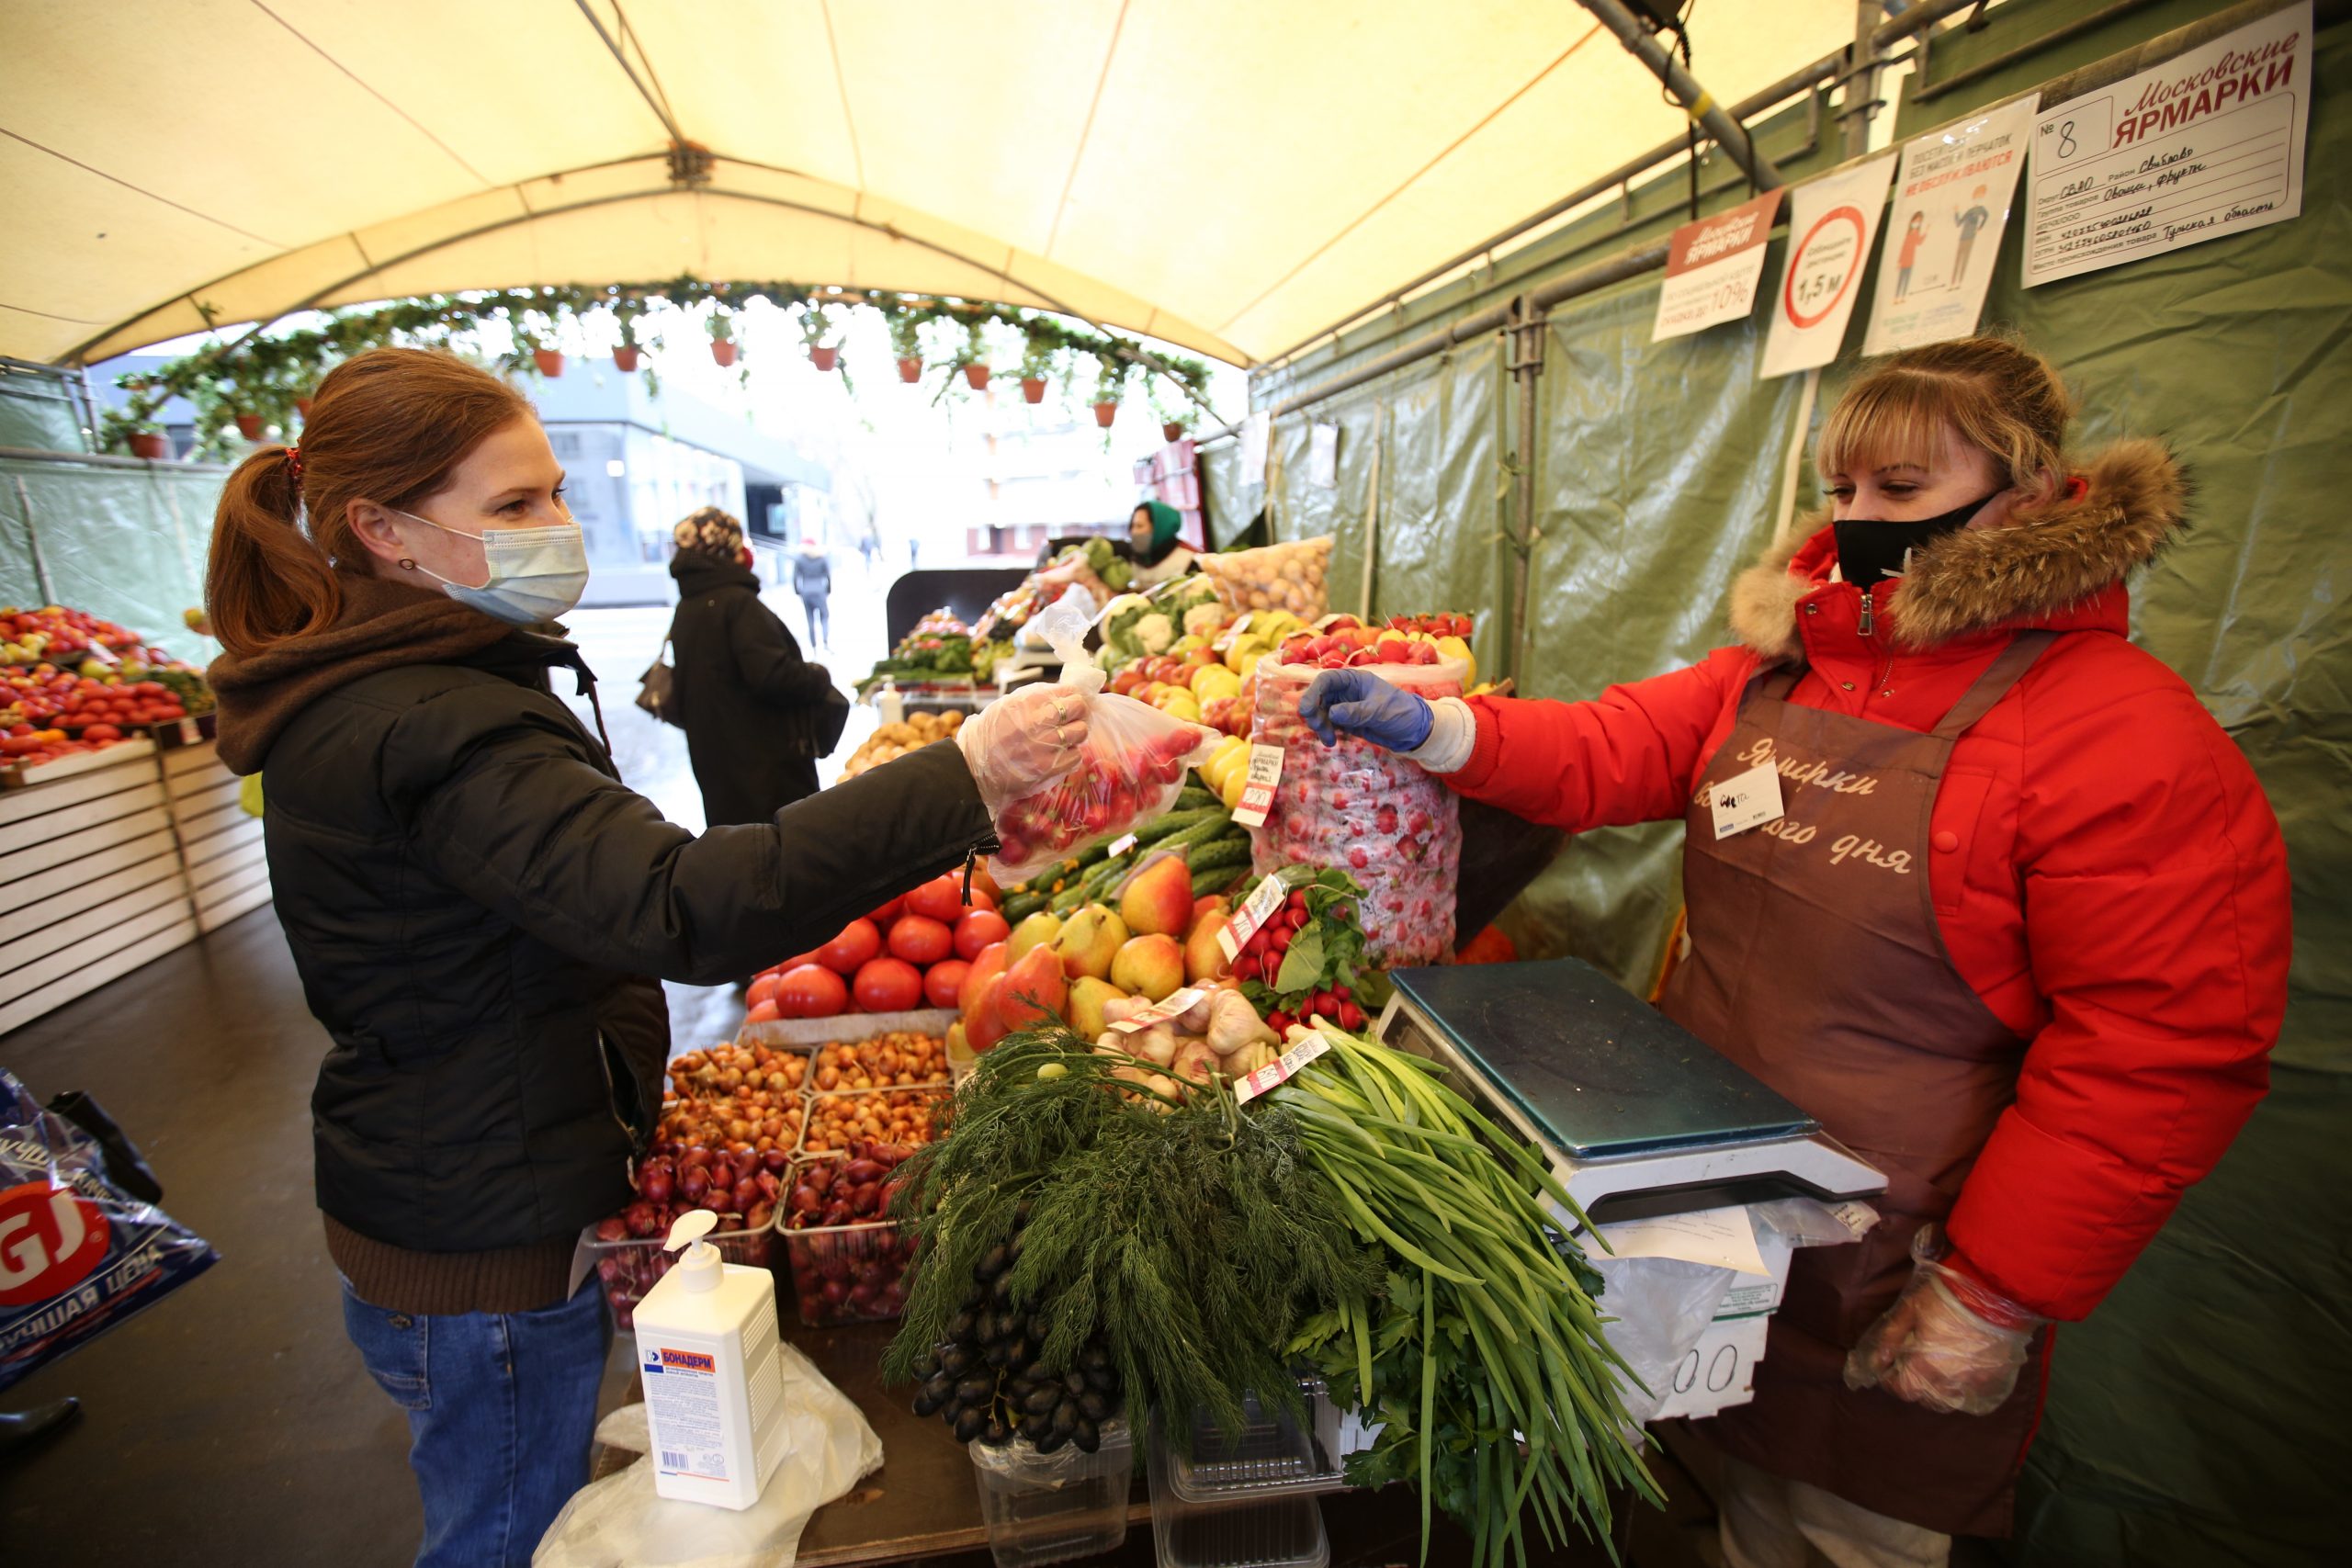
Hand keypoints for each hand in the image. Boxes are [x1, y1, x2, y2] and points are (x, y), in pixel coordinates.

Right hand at [956, 683, 1089, 808]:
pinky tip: (1060, 754)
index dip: (1073, 694)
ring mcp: (1044, 746)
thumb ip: (1033, 698)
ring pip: (1080, 732)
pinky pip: (1075, 756)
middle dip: (1080, 710)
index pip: (1066, 691)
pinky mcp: (1048, 768)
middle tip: (1075, 716)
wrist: (973, 768)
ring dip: (1076, 733)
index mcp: (1025, 703)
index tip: (1073, 699)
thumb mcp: (1005, 706)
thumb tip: (1063, 693)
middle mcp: (1036, 722)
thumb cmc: (988, 735)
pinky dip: (1071, 755)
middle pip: (1078, 708)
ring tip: (1066, 736)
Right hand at [1299, 669, 1433, 751]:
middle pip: (1319, 697)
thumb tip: (1331, 713)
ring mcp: (1345, 707)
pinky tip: (1331, 742)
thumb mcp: (1379, 711)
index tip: (1306, 709)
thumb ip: (1355, 712)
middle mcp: (1346, 692)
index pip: (1327, 680)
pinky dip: (1326, 733)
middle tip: (1317, 727)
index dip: (1313, 692)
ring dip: (1320, 725)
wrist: (1413, 731)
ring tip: (1329, 740)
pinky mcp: (1346, 722)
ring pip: (1321, 713)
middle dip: (1314, 712)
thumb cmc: (1400, 712)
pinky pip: (1328, 725)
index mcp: (1354, 680)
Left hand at [1844, 1229, 2040, 1415]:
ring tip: (1935, 1370)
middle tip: (1911, 1366)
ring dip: (1939, 1389)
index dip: (1892, 1383)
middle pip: (1927, 1398)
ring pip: (1951, 1398)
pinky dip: (1962, 1385)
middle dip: (1915, 1386)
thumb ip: (1891, 1337)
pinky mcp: (1995, 1375)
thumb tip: (1878, 1360)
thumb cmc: (1945, 1296)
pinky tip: (1959, 1369)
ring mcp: (1976, 1380)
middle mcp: (1951, 1380)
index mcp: (1927, 1366)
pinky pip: (1973, 1390)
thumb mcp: (1910, 1310)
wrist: (1992, 1290)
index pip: (1904, 1390)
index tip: (1889, 1370)